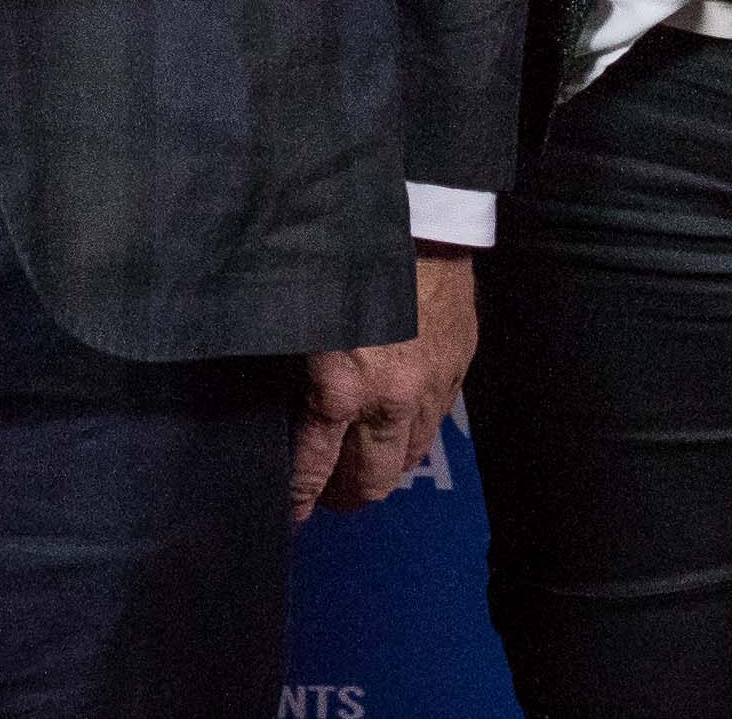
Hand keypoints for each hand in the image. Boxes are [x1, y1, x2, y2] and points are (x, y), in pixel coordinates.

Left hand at [292, 250, 475, 519]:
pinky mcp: (458, 370)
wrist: (418, 215)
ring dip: (382, 468)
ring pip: (407, 459)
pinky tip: (396, 422)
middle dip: (343, 495)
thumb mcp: (298, 314)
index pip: (314, 470)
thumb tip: (274, 403)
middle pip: (370, 482)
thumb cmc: (342, 255)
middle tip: (325, 493)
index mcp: (342, 390)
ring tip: (360, 462)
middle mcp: (391, 402)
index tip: (288, 517)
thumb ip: (292, 367)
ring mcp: (431, 390)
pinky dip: (412, 433)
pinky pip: (435, 424)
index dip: (298, 499)